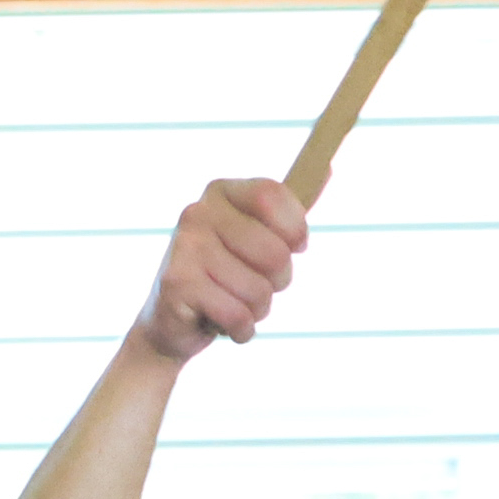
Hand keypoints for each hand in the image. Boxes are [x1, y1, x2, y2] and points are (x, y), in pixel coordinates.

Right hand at [138, 177, 310, 364]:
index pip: (271, 196)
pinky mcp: (177, 285)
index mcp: (220, 193)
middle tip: (257, 287)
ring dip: (258, 309)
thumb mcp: (255, 237)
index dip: (295, 229)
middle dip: (279, 280)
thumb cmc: (223, 278)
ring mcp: (184, 248)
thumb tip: (330, 169)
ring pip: (258, 289)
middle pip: (274, 251)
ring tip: (237, 307)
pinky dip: (242, 329)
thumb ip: (286, 210)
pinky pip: (237, 314)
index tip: (295, 248)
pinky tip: (227, 326)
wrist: (168, 325)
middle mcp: (196, 213)